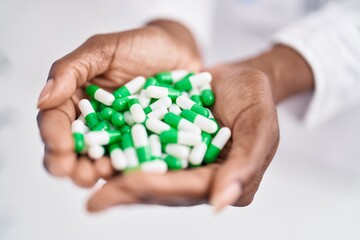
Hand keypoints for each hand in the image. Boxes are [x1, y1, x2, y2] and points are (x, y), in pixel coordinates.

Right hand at [37, 20, 201, 186]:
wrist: (179, 52)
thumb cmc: (141, 46)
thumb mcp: (104, 49)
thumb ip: (71, 70)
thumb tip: (42, 99)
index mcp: (76, 99)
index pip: (55, 120)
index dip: (53, 136)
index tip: (60, 148)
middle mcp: (94, 121)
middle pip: (73, 148)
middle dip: (69, 165)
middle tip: (76, 174)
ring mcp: (118, 135)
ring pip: (99, 160)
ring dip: (96, 172)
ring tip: (102, 173)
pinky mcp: (142, 143)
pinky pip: (132, 159)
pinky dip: (128, 169)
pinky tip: (131, 172)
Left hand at [87, 45, 313, 211]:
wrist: (241, 78)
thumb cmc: (255, 100)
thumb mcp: (259, 127)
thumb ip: (245, 165)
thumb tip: (221, 204)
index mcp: (227, 181)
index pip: (190, 189)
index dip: (159, 188)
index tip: (128, 184)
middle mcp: (202, 178)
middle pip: (165, 189)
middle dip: (131, 192)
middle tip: (96, 199)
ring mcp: (185, 164)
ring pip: (150, 176)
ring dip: (121, 181)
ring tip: (89, 183)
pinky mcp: (171, 147)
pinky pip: (146, 154)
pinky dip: (124, 157)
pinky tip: (100, 157)